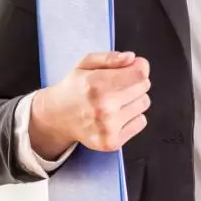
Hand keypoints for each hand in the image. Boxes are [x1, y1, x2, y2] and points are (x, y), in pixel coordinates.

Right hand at [30, 51, 150, 156]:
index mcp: (97, 85)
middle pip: (144, 86)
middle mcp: (103, 108)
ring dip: (134, 99)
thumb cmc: (74, 88)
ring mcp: (108, 128)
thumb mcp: (85, 64)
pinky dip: (133, 117)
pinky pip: (141, 122)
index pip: (139, 73)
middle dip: (135, 82)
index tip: (134, 67)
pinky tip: (116, 115)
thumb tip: (131, 58)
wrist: (56, 118)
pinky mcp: (112, 142)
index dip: (140, 66)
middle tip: (117, 85)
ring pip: (144, 103)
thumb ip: (109, 57)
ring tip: (114, 100)